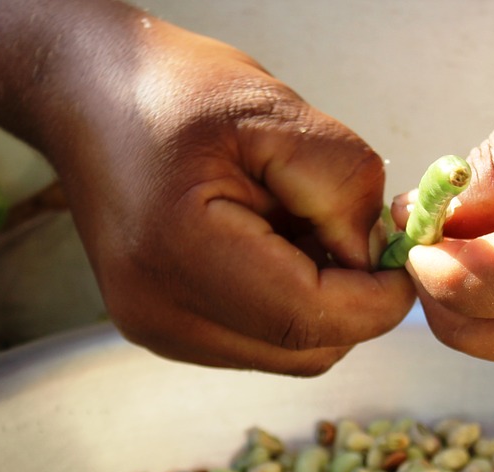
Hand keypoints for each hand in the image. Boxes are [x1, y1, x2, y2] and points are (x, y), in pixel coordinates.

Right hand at [0, 0, 414, 375]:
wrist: (90, 97)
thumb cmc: (177, 93)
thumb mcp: (278, 116)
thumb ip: (343, 190)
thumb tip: (376, 260)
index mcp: (180, 253)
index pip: (311, 319)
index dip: (377, 299)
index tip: (403, 257)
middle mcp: (160, 312)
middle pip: (305, 351)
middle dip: (351, 303)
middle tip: (348, 231)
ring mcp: (156, 331)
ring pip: (288, 356)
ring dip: (319, 308)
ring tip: (295, 232)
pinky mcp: (162, 334)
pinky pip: (258, 344)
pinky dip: (286, 309)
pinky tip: (267, 251)